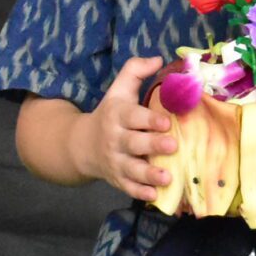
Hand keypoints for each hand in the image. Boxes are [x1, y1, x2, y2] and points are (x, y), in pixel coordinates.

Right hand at [80, 56, 174, 202]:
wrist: (82, 145)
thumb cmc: (112, 114)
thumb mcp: (119, 89)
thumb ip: (135, 71)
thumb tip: (159, 58)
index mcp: (118, 115)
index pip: (133, 116)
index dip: (149, 119)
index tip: (167, 121)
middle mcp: (116, 139)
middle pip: (134, 143)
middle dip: (152, 145)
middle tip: (172, 145)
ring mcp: (116, 161)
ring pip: (132, 169)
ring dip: (149, 174)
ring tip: (167, 177)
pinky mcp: (118, 179)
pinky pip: (128, 188)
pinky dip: (140, 193)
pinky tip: (155, 196)